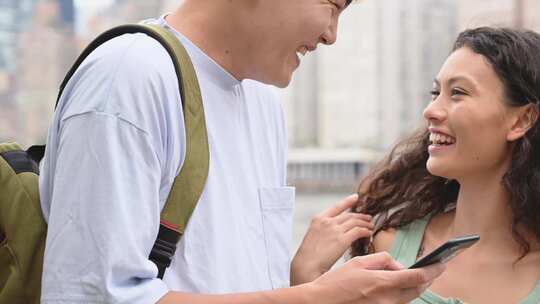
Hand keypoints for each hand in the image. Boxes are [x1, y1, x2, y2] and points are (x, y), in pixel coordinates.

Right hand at [291, 194, 372, 284]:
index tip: (355, 197)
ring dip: (365, 223)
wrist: (307, 265)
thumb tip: (337, 231)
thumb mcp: (313, 235)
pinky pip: (358, 231)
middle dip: (360, 216)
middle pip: (349, 215)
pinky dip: (365, 231)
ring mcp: (335, 230)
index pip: (337, 206)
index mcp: (318, 219)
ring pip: (355, 222)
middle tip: (368, 218)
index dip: (348, 201)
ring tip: (370, 226)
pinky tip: (368, 234)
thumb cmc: (309, 256)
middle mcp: (327, 222)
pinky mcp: (342, 240)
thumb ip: (325, 230)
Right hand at [306, 252, 445, 303]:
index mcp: (383, 282)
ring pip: (409, 297)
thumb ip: (382, 260)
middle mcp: (388, 299)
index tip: (441, 263)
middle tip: (436, 268)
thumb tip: (399, 265)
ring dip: (416, 286)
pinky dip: (403, 294)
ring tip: (420, 275)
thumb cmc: (337, 281)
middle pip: (418, 289)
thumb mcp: (359, 262)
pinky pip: (398, 303)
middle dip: (428, 279)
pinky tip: (400, 286)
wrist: (322, 302)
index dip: (433, 270)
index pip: (417, 277)